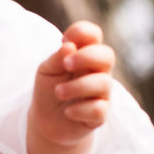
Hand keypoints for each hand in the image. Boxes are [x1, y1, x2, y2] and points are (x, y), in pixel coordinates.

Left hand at [32, 20, 114, 145]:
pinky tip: (68, 112)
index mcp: (84, 55)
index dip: (82, 32)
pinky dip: (80, 109)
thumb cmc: (49, 89)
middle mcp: (97, 71)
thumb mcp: (46, 71)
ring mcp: (101, 93)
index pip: (93, 35)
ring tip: (59, 92)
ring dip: (77, 87)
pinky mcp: (100, 115)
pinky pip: (99, 109)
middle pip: (107, 55)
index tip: (64, 41)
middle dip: (86, 57)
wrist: (46, 121)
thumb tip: (70, 46)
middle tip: (66, 65)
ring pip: (104, 83)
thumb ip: (57, 58)